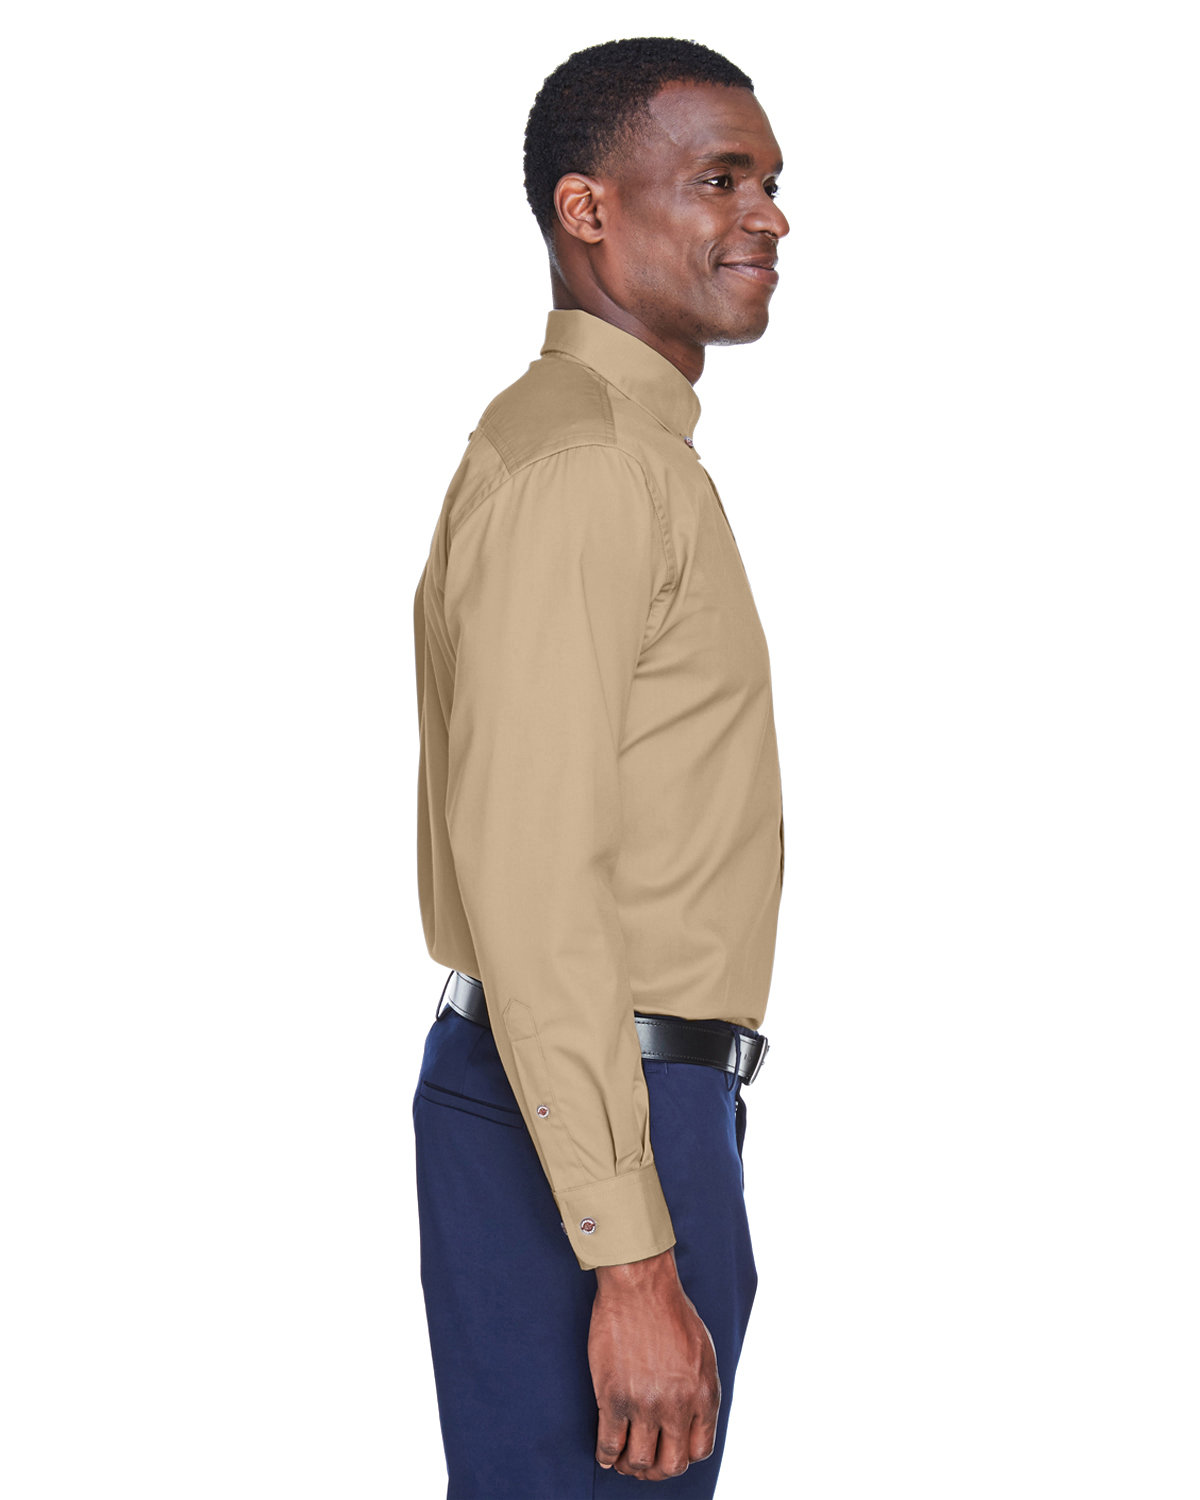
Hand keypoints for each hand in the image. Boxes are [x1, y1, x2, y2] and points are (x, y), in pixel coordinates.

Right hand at [589, 1247, 720, 1480]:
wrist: (640, 1284)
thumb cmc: (670, 1309)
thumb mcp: (702, 1352)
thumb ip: (700, 1388)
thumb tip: (692, 1417)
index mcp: (704, 1394)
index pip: (700, 1450)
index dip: (683, 1456)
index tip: (670, 1450)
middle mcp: (678, 1406)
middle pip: (671, 1464)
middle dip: (658, 1470)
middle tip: (645, 1463)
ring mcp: (645, 1404)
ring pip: (640, 1461)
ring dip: (632, 1466)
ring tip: (624, 1459)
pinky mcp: (614, 1397)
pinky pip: (610, 1444)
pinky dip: (607, 1456)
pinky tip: (606, 1453)